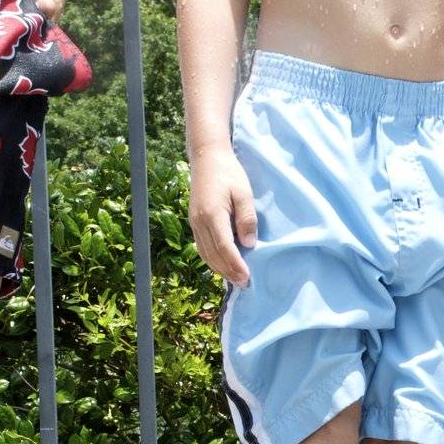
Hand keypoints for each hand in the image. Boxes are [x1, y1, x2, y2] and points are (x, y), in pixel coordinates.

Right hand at [188, 147, 256, 287]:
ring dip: (220, 269)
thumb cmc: (229, 174)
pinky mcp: (194, 222)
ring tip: (236, 279)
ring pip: (205, 254)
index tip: (247, 277)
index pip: (224, 247)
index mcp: (212, 214)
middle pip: (213, 255)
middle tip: (245, 284)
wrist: (207, 158)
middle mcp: (199, 222)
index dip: (236, 265)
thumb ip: (246, 219)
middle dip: (229, 272)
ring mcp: (194, 223)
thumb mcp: (244, 193)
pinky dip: (213, 260)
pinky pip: (202, 247)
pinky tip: (224, 265)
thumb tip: (249, 245)